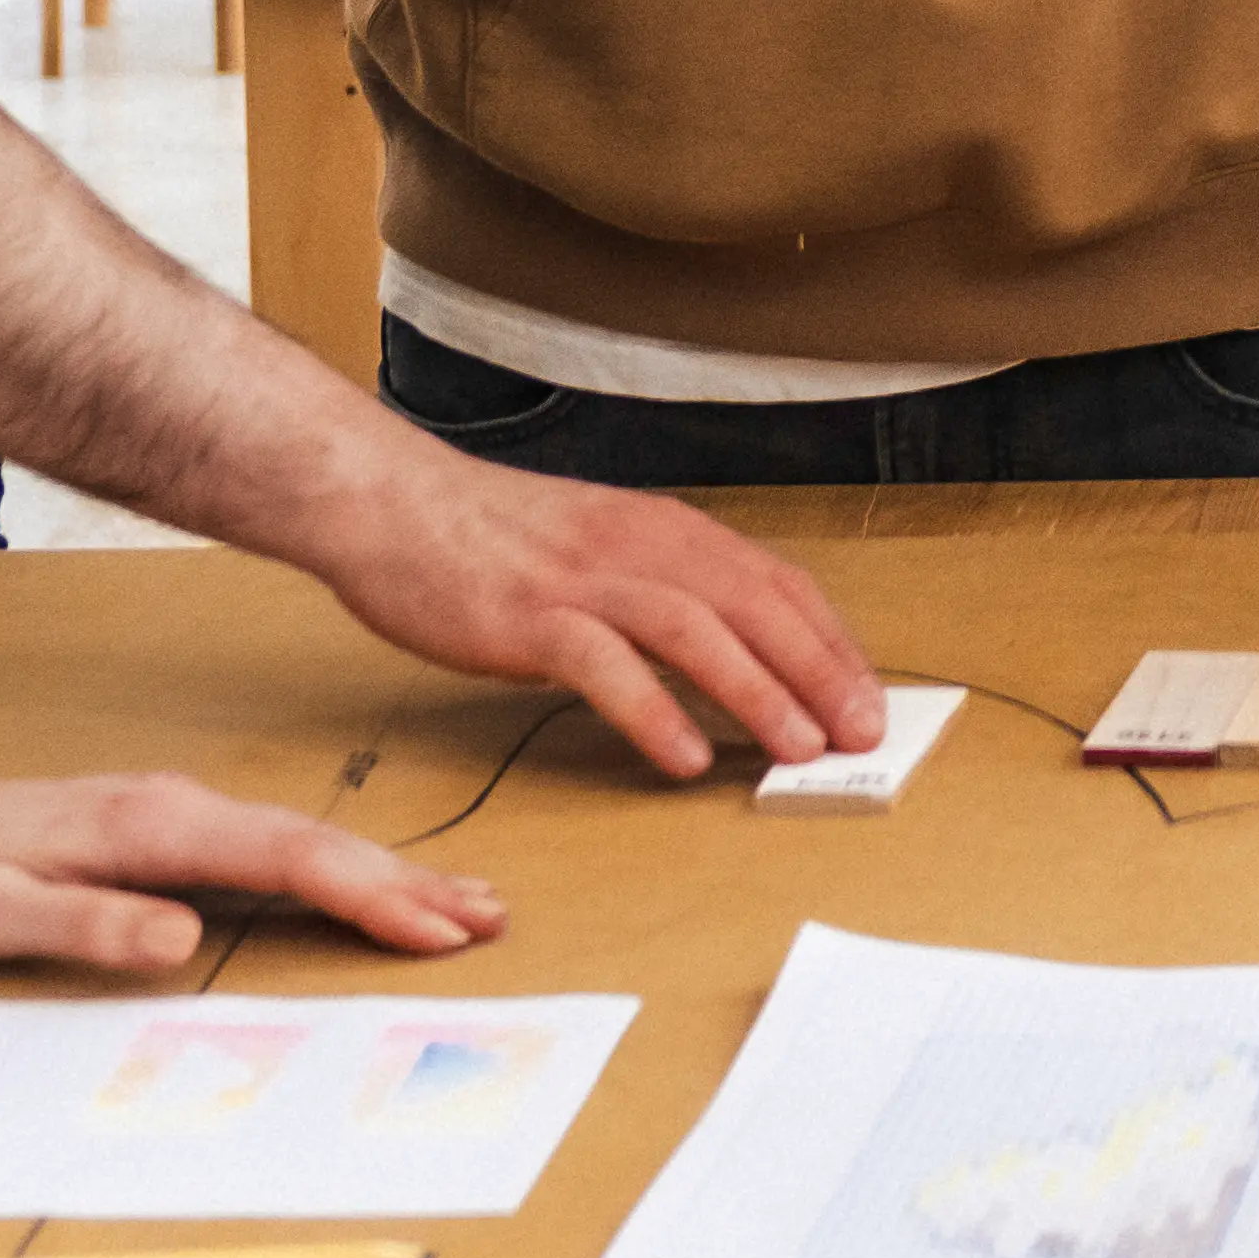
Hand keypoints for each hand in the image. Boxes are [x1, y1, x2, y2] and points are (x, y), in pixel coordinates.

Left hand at [0, 720, 503, 976]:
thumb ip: (87, 922)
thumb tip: (184, 936)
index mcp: (151, 825)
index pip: (284, 856)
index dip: (364, 892)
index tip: (431, 928)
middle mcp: (180, 808)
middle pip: (318, 841)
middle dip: (407, 881)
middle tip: (489, 921)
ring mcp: (181, 817)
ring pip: (308, 842)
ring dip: (388, 875)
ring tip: (466, 907)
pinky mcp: (175, 835)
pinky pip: (278, 853)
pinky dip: (341, 871)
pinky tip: (373, 891)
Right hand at [310, 452, 887, 783]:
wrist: (390, 501)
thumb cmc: (492, 537)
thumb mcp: (600, 545)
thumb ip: (663, 587)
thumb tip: (732, 649)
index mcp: (665, 528)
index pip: (777, 582)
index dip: (831, 641)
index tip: (869, 696)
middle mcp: (638, 545)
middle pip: (754, 605)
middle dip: (819, 671)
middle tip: (862, 733)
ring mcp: (583, 579)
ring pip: (695, 630)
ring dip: (757, 691)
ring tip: (798, 749)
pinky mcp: (527, 616)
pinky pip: (602, 666)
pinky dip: (652, 710)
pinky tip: (684, 756)